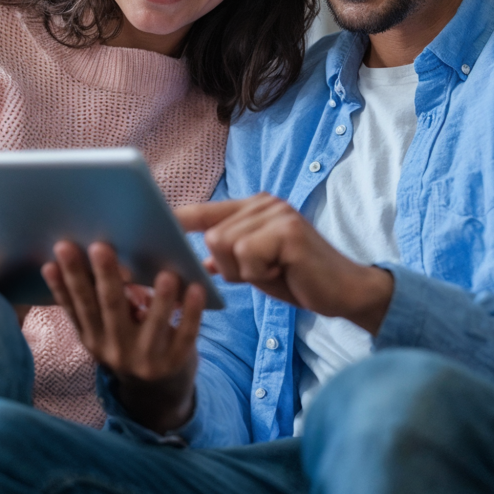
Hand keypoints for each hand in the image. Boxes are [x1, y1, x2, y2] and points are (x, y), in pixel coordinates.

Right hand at [42, 241, 203, 432]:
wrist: (157, 394)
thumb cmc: (129, 345)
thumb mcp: (105, 333)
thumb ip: (99, 305)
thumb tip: (101, 260)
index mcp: (93, 338)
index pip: (78, 305)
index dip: (66, 280)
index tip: (60, 251)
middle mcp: (115, 350)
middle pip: (110, 308)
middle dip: (105, 276)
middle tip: (100, 247)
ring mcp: (146, 359)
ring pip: (153, 325)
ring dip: (160, 299)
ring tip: (165, 274)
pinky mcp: (175, 362)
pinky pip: (186, 335)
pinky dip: (191, 313)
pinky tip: (196, 290)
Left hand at [177, 194, 393, 334]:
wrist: (343, 291)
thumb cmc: (298, 278)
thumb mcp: (255, 267)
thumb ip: (229, 257)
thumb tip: (197, 262)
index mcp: (254, 207)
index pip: (206, 211)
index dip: (179, 218)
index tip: (149, 221)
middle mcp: (264, 203)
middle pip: (212, 235)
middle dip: (229, 266)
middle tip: (262, 271)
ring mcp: (277, 214)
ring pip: (225, 246)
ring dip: (245, 271)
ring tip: (273, 270)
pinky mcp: (288, 231)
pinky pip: (247, 256)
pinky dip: (259, 274)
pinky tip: (282, 272)